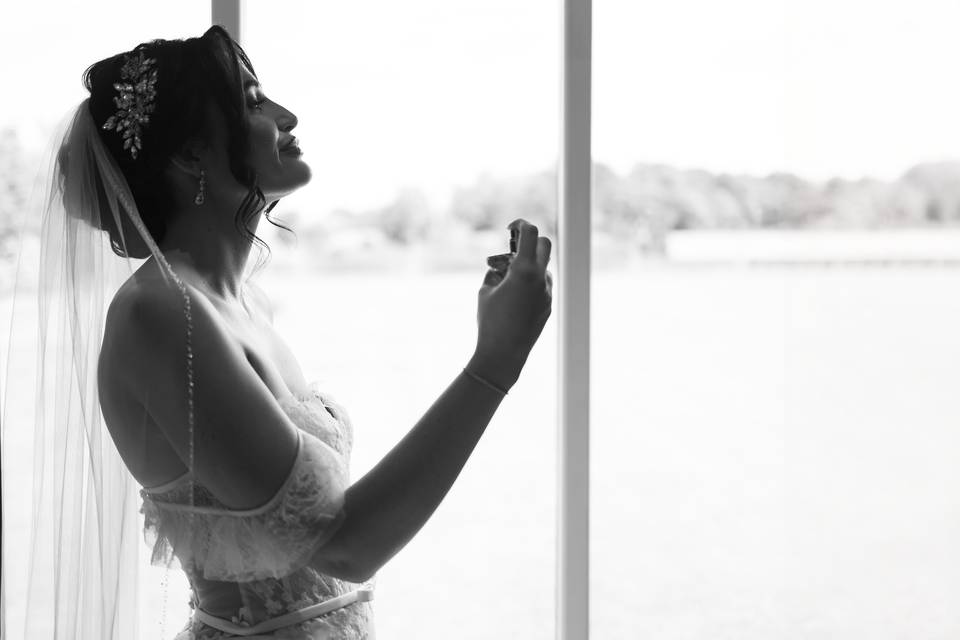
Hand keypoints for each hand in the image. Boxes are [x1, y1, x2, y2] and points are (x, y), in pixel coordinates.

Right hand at [470, 219, 552, 388]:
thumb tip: (503, 264)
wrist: (503, 354)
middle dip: (529, 241)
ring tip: (505, 278)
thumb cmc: (489, 321)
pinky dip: (529, 282)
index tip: (511, 228)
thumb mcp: (485, 290)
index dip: (520, 225)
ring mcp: (547, 293)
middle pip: (544, 244)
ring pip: (542, 267)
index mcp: (524, 271)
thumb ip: (496, 271)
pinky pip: (541, 285)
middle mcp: (540, 279)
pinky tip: (513, 295)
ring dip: (527, 265)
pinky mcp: (548, 305)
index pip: (530, 234)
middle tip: (513, 247)